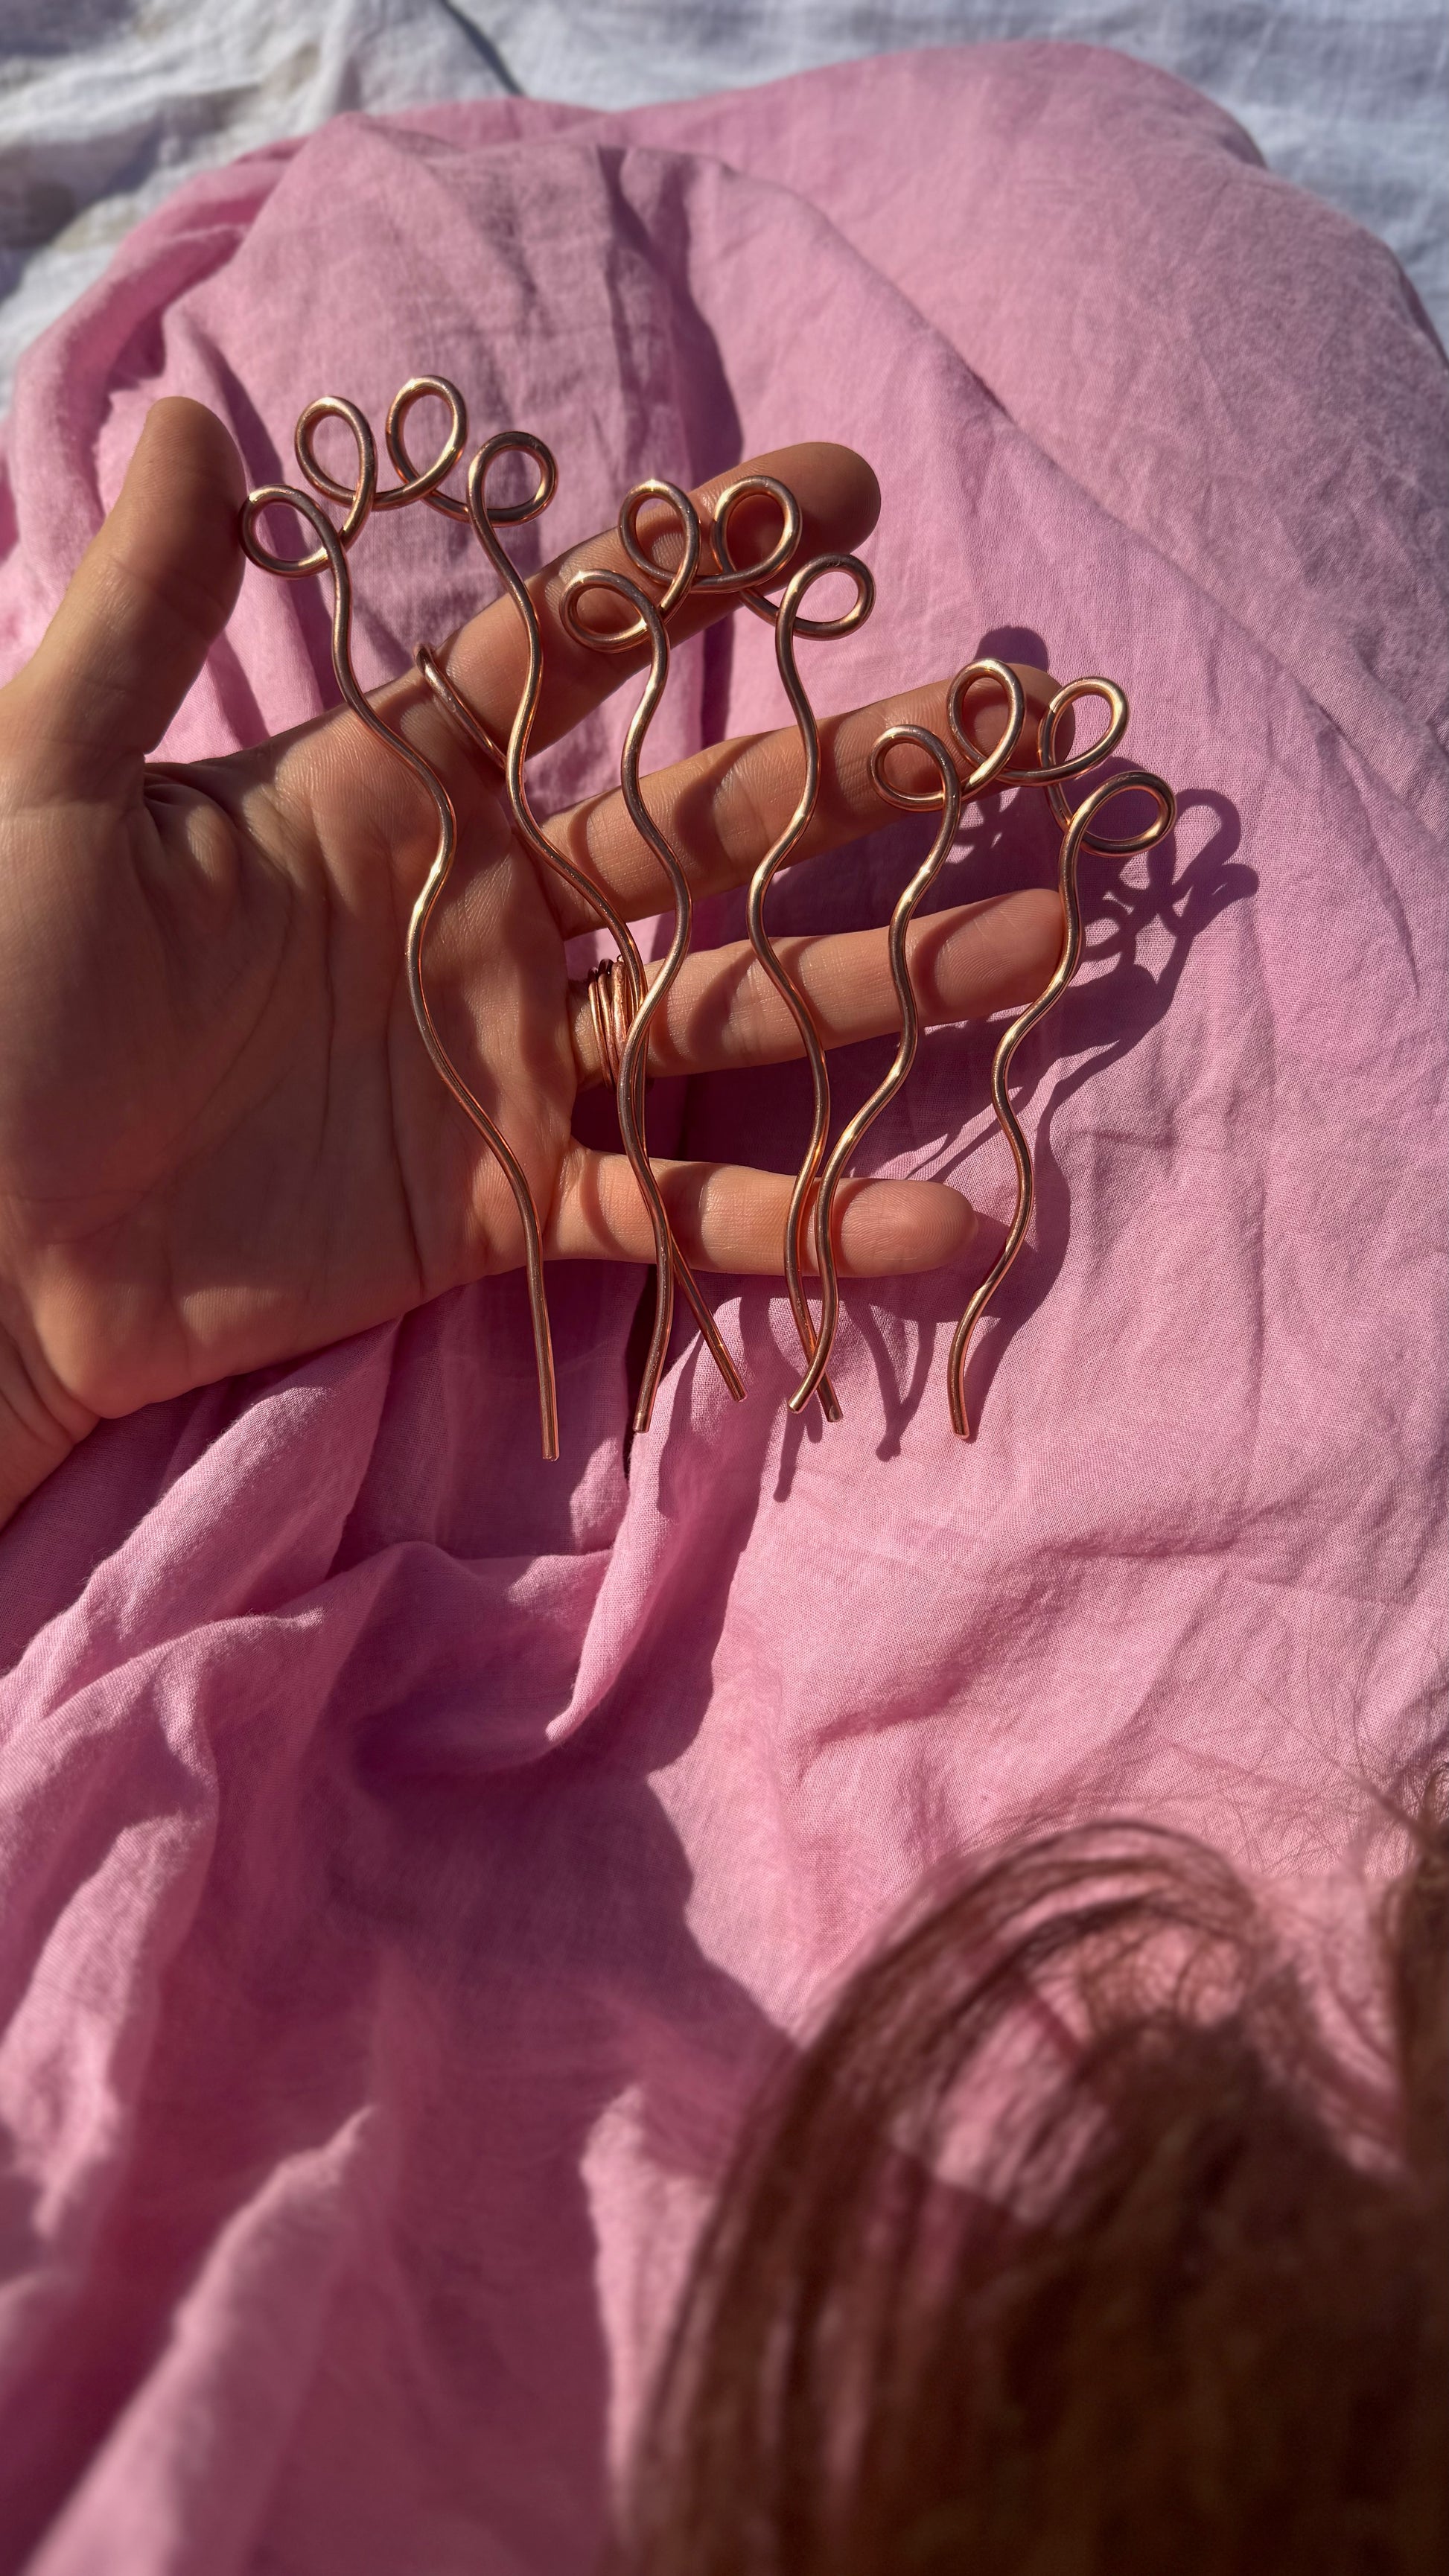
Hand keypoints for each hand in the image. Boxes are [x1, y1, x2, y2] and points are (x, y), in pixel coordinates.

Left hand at [0, 399, 1061, 1521]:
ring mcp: (504, 1067)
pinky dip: (799, 1227)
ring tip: (1037, 944)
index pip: (568, 656)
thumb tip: (182, 419)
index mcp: (382, 792)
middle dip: (854, 778)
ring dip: (883, 988)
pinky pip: (675, 1213)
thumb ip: (137, 620)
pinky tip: (935, 1223)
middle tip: (1010, 732)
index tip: (835, 496)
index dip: (697, 573)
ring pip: (730, 1014)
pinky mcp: (502, 1211)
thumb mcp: (39, 784)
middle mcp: (477, 917)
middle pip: (700, 832)